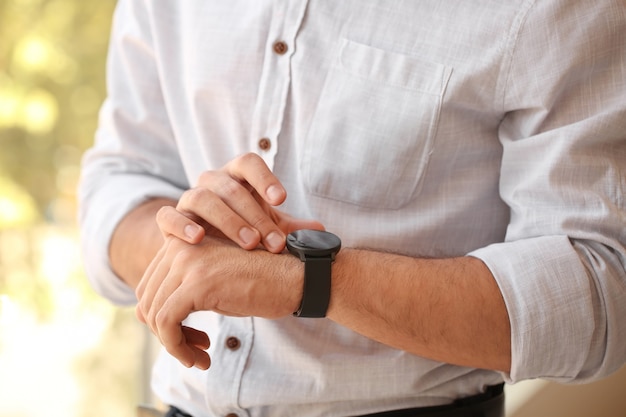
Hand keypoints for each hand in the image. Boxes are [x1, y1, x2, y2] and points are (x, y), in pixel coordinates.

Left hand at [135, 234, 301, 369]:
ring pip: (154, 314)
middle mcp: (180, 247)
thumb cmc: (263, 281)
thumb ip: (185, 289)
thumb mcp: (216, 281)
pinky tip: (200, 356)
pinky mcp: (197, 283)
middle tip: (193, 350)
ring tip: (198, 357)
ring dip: (173, 345)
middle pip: (147, 299)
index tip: (188, 336)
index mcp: (182, 242)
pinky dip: (177, 347)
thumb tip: (153, 318)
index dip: (162, 318)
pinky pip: (166, 323)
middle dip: (166, 333)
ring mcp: (188, 262)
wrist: (297, 277)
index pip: (149, 286)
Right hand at [163, 153, 323, 251]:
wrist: (209, 248)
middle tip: (273, 242)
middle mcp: (212, 182)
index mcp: (237, 177)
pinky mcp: (170, 219)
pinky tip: (197, 239)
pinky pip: (169, 216)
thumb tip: (322, 231)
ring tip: (249, 244)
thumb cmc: (244, 231)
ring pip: (202, 197)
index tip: (282, 200)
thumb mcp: (269, 228)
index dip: (264, 178)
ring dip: (227, 220)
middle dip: (255, 214)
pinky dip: (181, 224)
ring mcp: (189, 199)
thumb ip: (292, 229)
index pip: (248, 163)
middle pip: (230, 187)